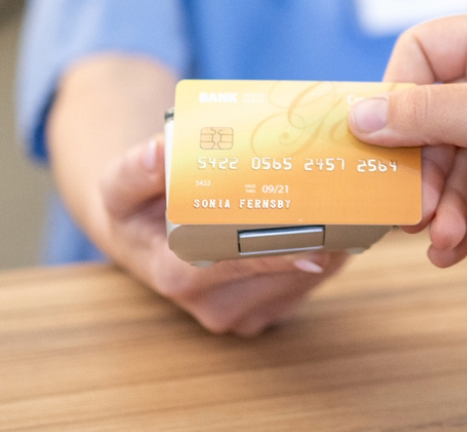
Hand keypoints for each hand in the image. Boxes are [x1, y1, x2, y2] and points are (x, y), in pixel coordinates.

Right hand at [98, 135, 349, 335]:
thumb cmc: (136, 209)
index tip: (316, 239)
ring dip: (331, 240)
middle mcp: (216, 305)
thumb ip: (135, 171)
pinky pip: (315, 281)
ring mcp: (249, 313)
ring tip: (347, 197)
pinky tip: (340, 217)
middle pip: (283, 269)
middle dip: (317, 234)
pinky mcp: (274, 310)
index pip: (235, 266)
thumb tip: (160, 151)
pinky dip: (331, 248)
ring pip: (308, 276)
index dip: (276, 252)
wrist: (146, 238)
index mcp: (178, 275)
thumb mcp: (118, 186)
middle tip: (348, 195)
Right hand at [349, 11, 466, 265]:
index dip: (396, 94)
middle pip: (428, 122)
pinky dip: (460, 224)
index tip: (382, 137)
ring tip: (439, 238)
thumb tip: (356, 115)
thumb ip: (424, 114)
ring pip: (448, 168)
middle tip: (409, 209)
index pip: (421, 54)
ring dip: (439, 206)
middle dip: (419, 170)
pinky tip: (450, 252)